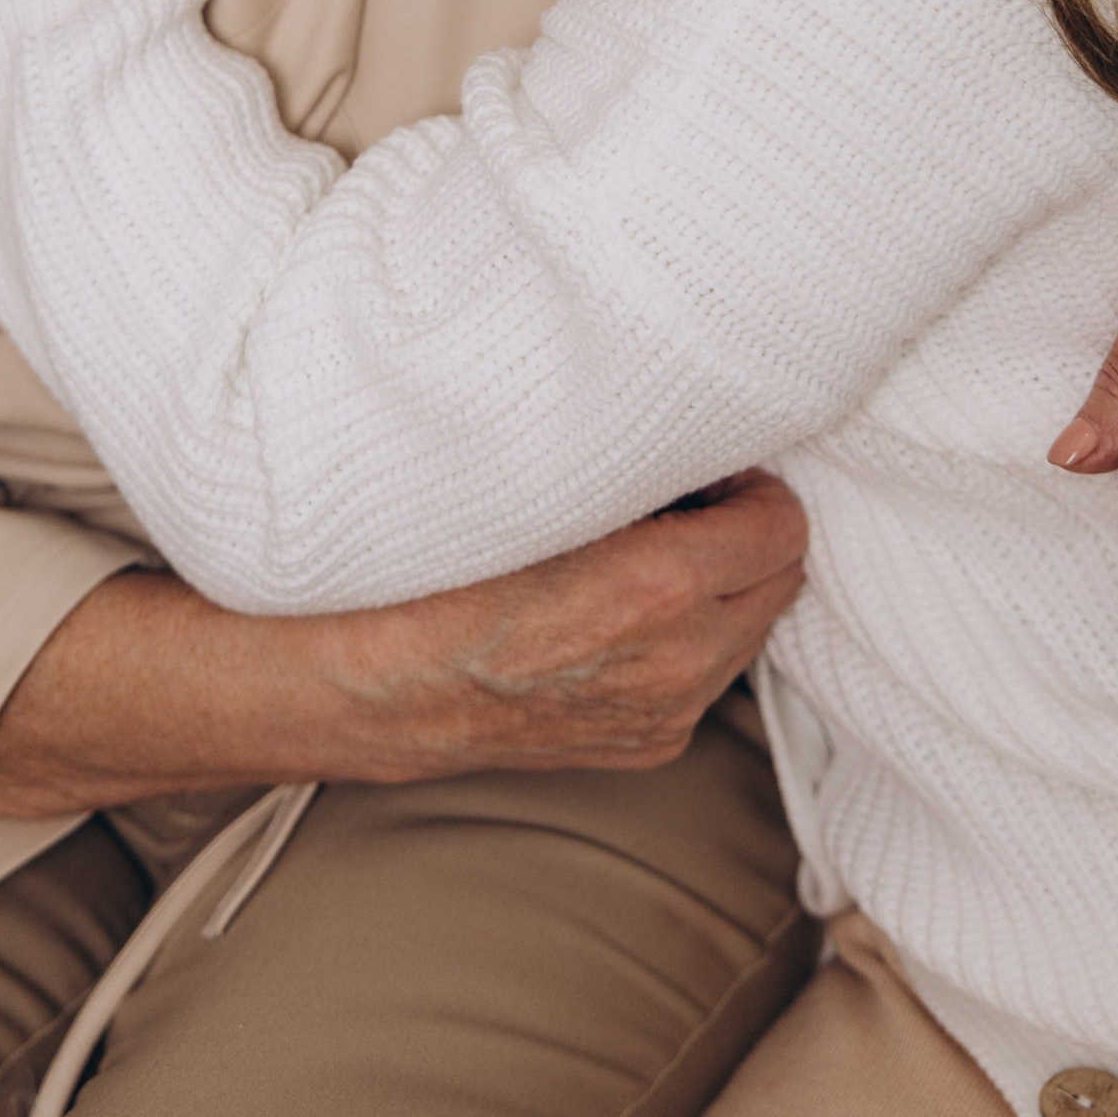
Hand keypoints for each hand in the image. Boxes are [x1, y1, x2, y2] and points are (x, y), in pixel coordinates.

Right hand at [0, 468, 807, 812]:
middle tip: (682, 468)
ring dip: (723, 570)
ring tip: (650, 522)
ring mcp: (652, 719)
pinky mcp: (638, 746)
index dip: (750, 468)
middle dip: (747, 517)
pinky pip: (709, 667)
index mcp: (639, 600)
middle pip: (778, 575)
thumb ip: (588, 434)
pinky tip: (626, 587)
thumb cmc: (403, 568)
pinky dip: (694, 622)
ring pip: (749, 622)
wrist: (339, 689)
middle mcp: (662, 673)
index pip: (776, 527)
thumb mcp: (497, 478)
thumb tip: (653, 370)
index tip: (705, 433)